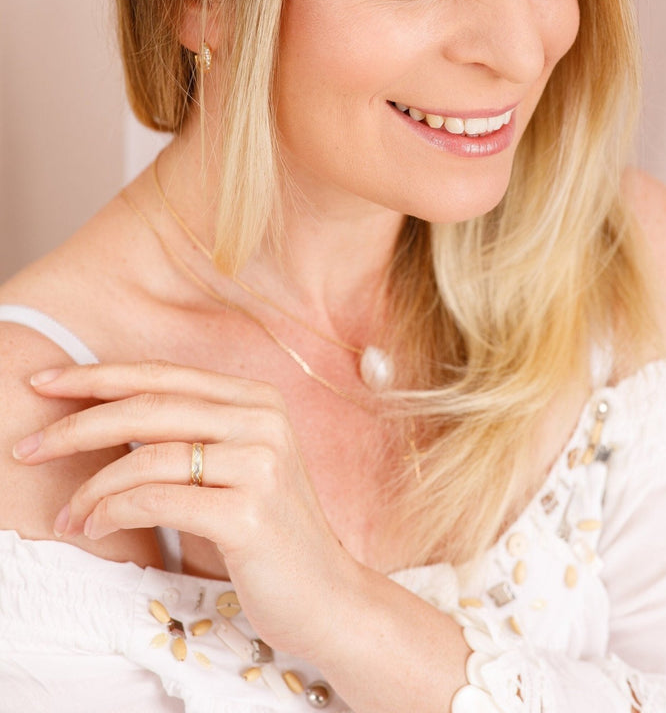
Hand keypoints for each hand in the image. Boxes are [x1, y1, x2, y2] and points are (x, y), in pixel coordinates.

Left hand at [14, 360, 362, 662]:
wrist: (329, 596)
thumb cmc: (269, 533)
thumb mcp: (237, 466)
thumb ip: (193, 431)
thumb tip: (109, 414)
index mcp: (256, 399)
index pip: (162, 374)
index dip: (98, 376)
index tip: (44, 382)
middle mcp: (262, 420)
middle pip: (148, 407)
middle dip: (76, 425)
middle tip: (26, 448)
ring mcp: (260, 464)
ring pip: (147, 457)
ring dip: (91, 488)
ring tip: (66, 514)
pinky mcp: (249, 513)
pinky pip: (157, 501)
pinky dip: (113, 513)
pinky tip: (95, 528)